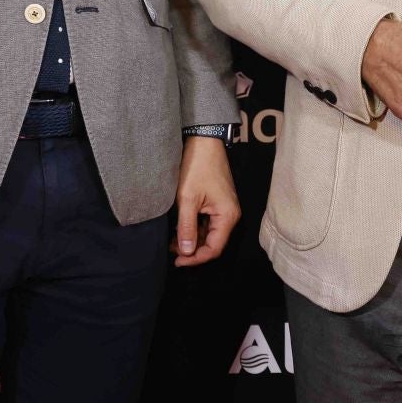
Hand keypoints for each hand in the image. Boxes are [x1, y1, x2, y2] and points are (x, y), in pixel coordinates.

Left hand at [173, 136, 239, 266]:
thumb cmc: (197, 167)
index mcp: (227, 216)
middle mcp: (230, 215)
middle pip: (213, 243)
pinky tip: (179, 228)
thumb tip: (186, 252)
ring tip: (171, 240)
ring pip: (209, 234)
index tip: (177, 260)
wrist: (204, 142)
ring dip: (192, 239)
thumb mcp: (187, 199)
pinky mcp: (218, 203)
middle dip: (192, 250)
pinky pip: (207, 223)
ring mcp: (224, 209)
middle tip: (171, 251)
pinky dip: (194, 228)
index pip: (214, 248)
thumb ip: (187, 227)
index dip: (195, 258)